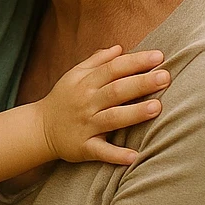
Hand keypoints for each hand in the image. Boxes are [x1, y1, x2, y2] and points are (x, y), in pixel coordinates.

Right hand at [38, 45, 166, 163]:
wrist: (39, 128)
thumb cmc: (63, 99)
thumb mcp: (74, 75)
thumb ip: (97, 61)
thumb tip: (120, 48)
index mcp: (86, 82)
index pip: (114, 68)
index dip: (136, 61)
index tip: (159, 56)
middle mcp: (86, 102)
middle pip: (116, 90)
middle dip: (141, 83)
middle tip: (165, 77)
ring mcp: (85, 125)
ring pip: (112, 118)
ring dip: (134, 113)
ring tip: (157, 107)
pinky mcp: (83, 147)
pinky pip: (101, 151)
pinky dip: (117, 155)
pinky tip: (135, 156)